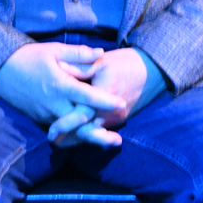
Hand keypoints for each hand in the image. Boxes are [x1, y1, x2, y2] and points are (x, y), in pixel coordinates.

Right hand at [0, 41, 125, 147]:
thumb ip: (78, 53)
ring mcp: (45, 114)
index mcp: (59, 85)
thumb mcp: (54, 50)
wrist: (0, 70)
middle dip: (98, 133)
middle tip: (118, 140)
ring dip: (88, 136)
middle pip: (79, 123)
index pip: (86, 95)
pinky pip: (59, 129)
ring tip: (107, 142)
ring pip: (70, 130)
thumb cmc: (29, 57)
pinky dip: (73, 133)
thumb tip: (101, 53)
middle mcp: (53, 103)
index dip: (104, 101)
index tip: (121, 104)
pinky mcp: (39, 119)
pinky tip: (86, 135)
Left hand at [43, 47, 168, 146]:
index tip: (51, 131)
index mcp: (106, 95)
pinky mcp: (119, 120)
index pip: (82, 114)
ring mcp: (117, 119)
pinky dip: (87, 132)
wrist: (152, 70)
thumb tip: (59, 67)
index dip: (65, 123)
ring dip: (77, 136)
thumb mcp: (101, 62)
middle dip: (69, 137)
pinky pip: (101, 130)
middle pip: (87, 130)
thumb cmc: (124, 63)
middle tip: (51, 139)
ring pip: (94, 133)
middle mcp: (112, 112)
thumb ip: (80, 66)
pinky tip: (73, 135)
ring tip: (58, 140)